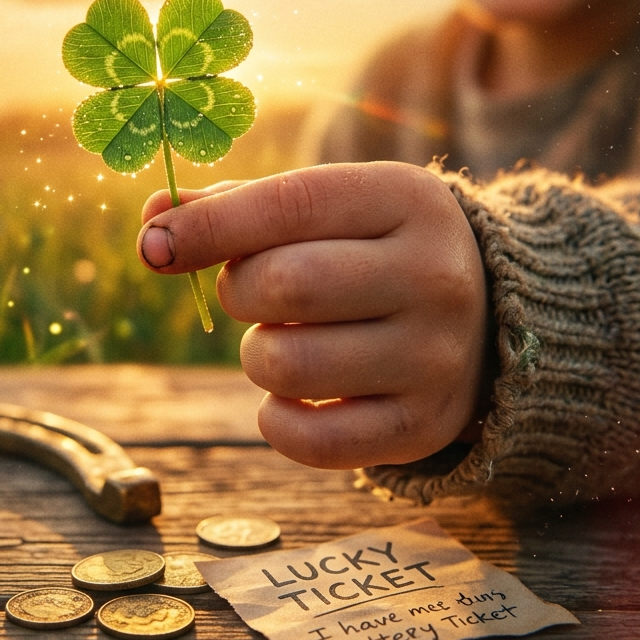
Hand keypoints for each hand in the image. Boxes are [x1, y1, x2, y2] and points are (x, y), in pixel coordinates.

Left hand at [138, 162, 487, 469]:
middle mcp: (433, 276)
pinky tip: (290, 397)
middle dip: (239, 291)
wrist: (486, 316)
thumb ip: (239, 205)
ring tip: (286, 339)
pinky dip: (276, 420)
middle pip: (285, 286)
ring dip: (257, 355)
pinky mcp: (422, 425)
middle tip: (252, 291)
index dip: (207, 225)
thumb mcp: (329, 206)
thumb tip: (153, 220)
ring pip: (288, 365)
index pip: (289, 204)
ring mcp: (435, 357)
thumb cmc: (373, 248)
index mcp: (405, 198)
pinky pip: (312, 440)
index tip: (152, 245)